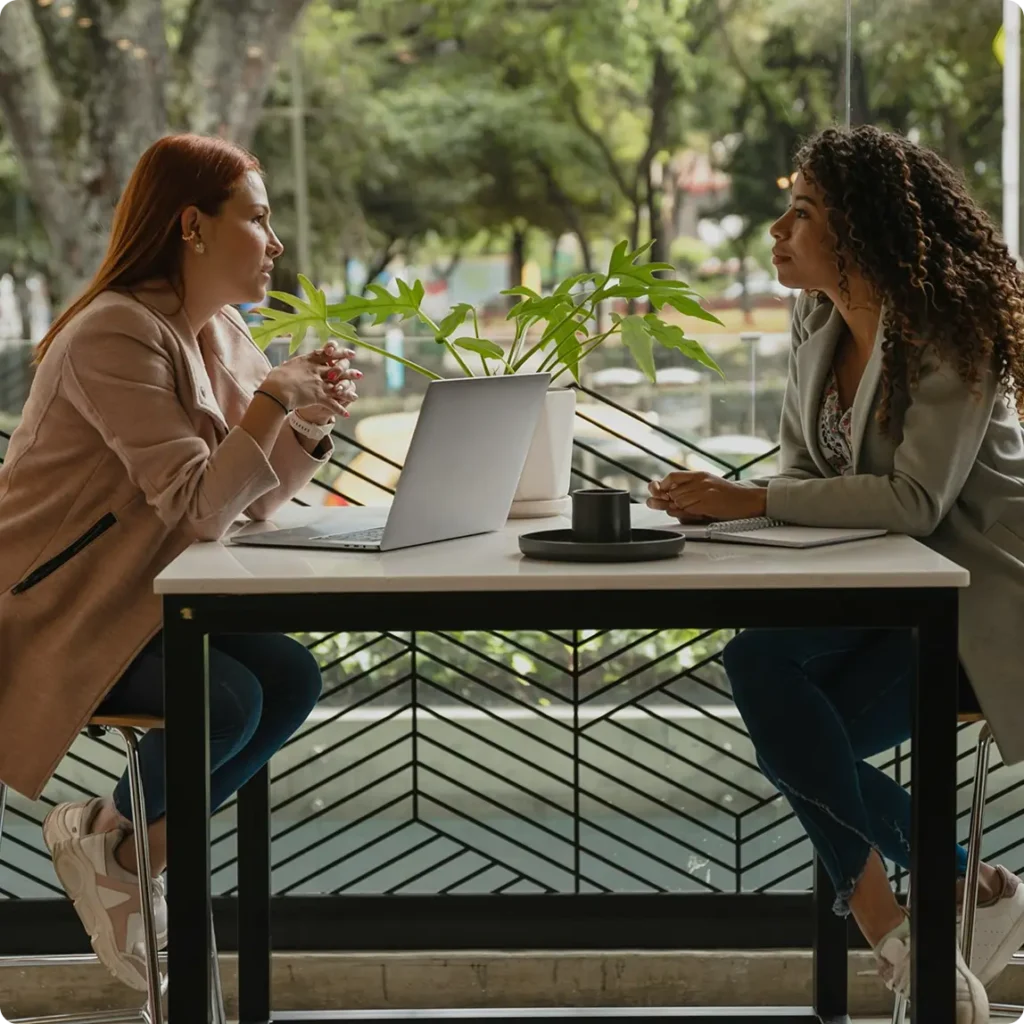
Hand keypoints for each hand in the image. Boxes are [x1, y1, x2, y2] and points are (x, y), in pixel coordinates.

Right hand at [261, 344, 358, 419]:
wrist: (276, 390)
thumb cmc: (274, 379)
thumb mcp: (283, 368)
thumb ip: (290, 367)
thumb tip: (286, 366)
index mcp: (308, 361)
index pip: (327, 354)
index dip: (340, 353)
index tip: (349, 353)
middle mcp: (316, 371)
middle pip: (337, 370)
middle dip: (349, 373)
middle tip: (359, 374)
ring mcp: (319, 383)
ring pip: (338, 387)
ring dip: (348, 392)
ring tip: (356, 397)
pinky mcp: (318, 396)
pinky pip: (332, 404)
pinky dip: (339, 409)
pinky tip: (346, 414)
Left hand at [646, 472, 767, 520]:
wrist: (747, 501)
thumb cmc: (727, 497)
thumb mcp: (708, 485)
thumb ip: (689, 489)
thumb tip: (667, 497)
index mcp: (699, 475)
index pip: (672, 476)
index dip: (663, 485)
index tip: (660, 493)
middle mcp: (700, 481)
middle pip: (673, 492)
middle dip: (672, 501)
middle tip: (680, 506)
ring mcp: (704, 491)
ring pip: (678, 501)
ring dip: (681, 508)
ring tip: (695, 509)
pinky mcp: (707, 503)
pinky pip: (688, 509)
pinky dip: (689, 513)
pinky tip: (699, 512)